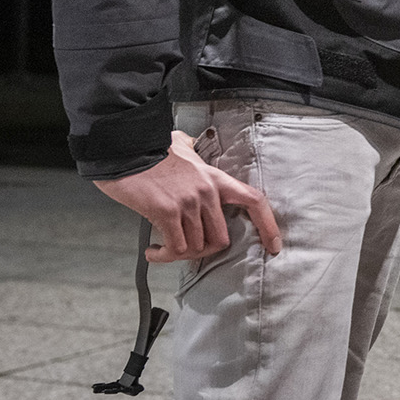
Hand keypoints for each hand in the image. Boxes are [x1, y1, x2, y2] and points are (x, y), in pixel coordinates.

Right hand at [95, 130, 282, 263]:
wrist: (125, 148)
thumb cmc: (149, 150)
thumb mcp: (178, 146)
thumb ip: (190, 149)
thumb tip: (188, 144)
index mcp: (215, 178)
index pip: (254, 201)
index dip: (268, 226)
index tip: (274, 246)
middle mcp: (207, 192)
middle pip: (221, 238)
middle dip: (203, 250)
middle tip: (184, 248)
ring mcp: (188, 203)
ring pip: (196, 247)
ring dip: (179, 254)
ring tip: (163, 249)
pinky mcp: (166, 212)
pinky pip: (175, 248)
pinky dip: (164, 255)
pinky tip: (153, 250)